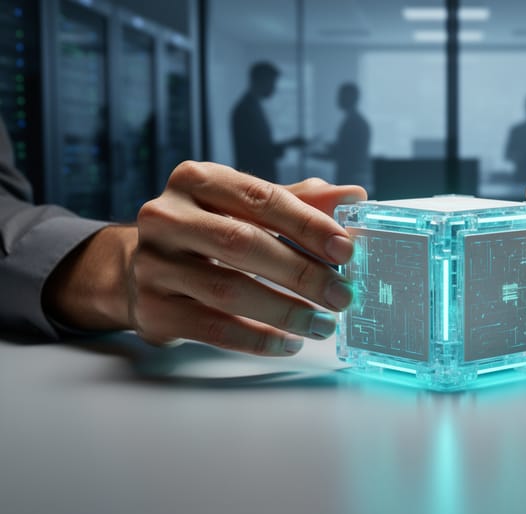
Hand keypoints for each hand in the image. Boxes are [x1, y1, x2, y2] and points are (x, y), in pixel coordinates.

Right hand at [127, 162, 365, 355]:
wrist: (140, 267)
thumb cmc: (209, 231)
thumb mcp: (248, 207)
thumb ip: (300, 202)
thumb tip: (354, 197)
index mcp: (196, 181)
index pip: (261, 199)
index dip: (308, 224)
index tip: (346, 249)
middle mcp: (166, 217)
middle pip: (243, 244)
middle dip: (302, 273)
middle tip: (342, 294)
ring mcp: (153, 264)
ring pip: (228, 291)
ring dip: (285, 312)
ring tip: (323, 323)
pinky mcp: (152, 308)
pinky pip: (213, 329)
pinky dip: (257, 339)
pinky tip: (289, 342)